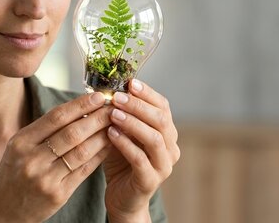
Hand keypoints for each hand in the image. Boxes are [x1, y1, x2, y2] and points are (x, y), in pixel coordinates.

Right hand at [0, 92, 111, 222]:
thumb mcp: (19, 147)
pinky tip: (109, 145)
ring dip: (102, 136)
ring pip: (82, 151)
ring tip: (115, 125)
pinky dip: (99, 155)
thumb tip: (79, 109)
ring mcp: (45, 178)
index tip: (98, 96)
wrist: (4, 211)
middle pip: (72, 133)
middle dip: (96, 118)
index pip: (56, 117)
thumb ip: (44, 130)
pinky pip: (84, 170)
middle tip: (113, 108)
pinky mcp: (58, 194)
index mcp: (21, 142)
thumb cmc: (14, 174)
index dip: (80, 105)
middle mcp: (32, 159)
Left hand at [103, 79, 179, 221]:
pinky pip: (140, 159)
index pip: (163, 106)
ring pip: (154, 138)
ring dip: (133, 123)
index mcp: (166, 132)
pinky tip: (110, 134)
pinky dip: (125, 144)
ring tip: (113, 114)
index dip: (147, 93)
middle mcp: (170, 147)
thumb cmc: (120, 161)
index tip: (130, 82)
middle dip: (138, 106)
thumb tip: (108, 89)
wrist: (121, 197)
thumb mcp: (122, 132)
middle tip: (117, 97)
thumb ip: (121, 114)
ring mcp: (163, 165)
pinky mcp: (151, 181)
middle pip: (161, 120)